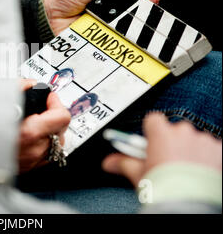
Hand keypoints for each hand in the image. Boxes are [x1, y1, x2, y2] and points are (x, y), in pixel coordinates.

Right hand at [18, 79, 70, 172]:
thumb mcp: (0, 99)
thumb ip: (21, 88)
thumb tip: (33, 84)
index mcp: (30, 132)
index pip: (63, 116)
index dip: (56, 103)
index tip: (49, 98)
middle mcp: (35, 150)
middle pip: (62, 129)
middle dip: (53, 116)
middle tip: (41, 108)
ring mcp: (32, 161)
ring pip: (56, 143)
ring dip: (49, 131)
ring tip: (34, 123)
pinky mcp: (27, 168)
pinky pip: (44, 154)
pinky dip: (41, 144)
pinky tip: (28, 137)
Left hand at [43, 0, 160, 34]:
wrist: (50, 16)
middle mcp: (116, 5)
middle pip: (142, 0)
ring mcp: (114, 20)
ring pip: (138, 17)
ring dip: (147, 10)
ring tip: (147, 4)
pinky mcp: (109, 35)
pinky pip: (125, 33)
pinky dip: (134, 28)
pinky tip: (137, 21)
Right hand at [102, 112, 221, 185]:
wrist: (189, 201)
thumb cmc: (164, 186)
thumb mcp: (139, 174)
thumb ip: (124, 163)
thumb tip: (108, 163)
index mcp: (160, 134)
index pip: (154, 120)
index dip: (152, 132)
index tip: (151, 144)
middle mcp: (182, 132)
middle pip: (175, 130)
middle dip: (173, 143)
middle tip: (169, 161)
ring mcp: (203, 140)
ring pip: (194, 139)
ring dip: (191, 150)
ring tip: (187, 169)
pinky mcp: (219, 149)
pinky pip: (213, 148)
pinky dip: (208, 157)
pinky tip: (202, 170)